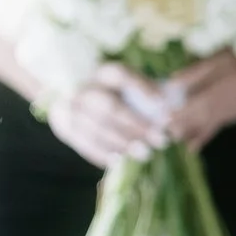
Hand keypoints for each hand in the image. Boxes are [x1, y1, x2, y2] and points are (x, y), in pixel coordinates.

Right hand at [46, 63, 177, 168]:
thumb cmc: (114, 96)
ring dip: (122, 144)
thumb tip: (172, 107)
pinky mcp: (63, 127)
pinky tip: (122, 161)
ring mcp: (70, 108)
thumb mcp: (129, 88)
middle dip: (136, 126)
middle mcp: (85, 88)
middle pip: (109, 107)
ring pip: (96, 128)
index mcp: (104, 73)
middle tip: (160, 141)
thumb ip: (149, 94)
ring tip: (145, 154)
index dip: (143, 89)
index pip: (122, 75)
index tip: (165, 106)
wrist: (72, 99)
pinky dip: (103, 154)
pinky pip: (84, 143)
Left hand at [146, 48, 235, 149]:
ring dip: (191, 132)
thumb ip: (194, 72)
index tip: (167, 115)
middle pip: (204, 115)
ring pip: (209, 124)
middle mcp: (231, 102)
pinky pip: (216, 128)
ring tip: (174, 138)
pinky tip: (191, 147)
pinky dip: (203, 137)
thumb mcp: (215, 60)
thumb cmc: (235, 60)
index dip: (185, 110)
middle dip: (185, 123)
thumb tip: (172, 81)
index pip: (201, 101)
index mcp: (227, 85)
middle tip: (165, 130)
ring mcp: (234, 111)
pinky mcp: (234, 117)